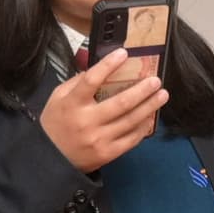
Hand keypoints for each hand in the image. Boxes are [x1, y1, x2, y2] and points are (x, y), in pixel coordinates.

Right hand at [39, 52, 165, 172]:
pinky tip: (150, 117)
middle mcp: (87, 121)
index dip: (108, 65)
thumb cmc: (55, 123)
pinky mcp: (108, 153)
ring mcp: (99, 139)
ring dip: (149, 107)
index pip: (91, 80)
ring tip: (162, 95)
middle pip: (120, 103)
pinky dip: (143, 127)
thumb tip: (102, 69)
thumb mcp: (58, 98)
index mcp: (72, 104)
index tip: (123, 53)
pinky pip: (131, 139)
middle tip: (156, 80)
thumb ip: (77, 82)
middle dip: (142, 90)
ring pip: (130, 121)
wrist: (51, 158)